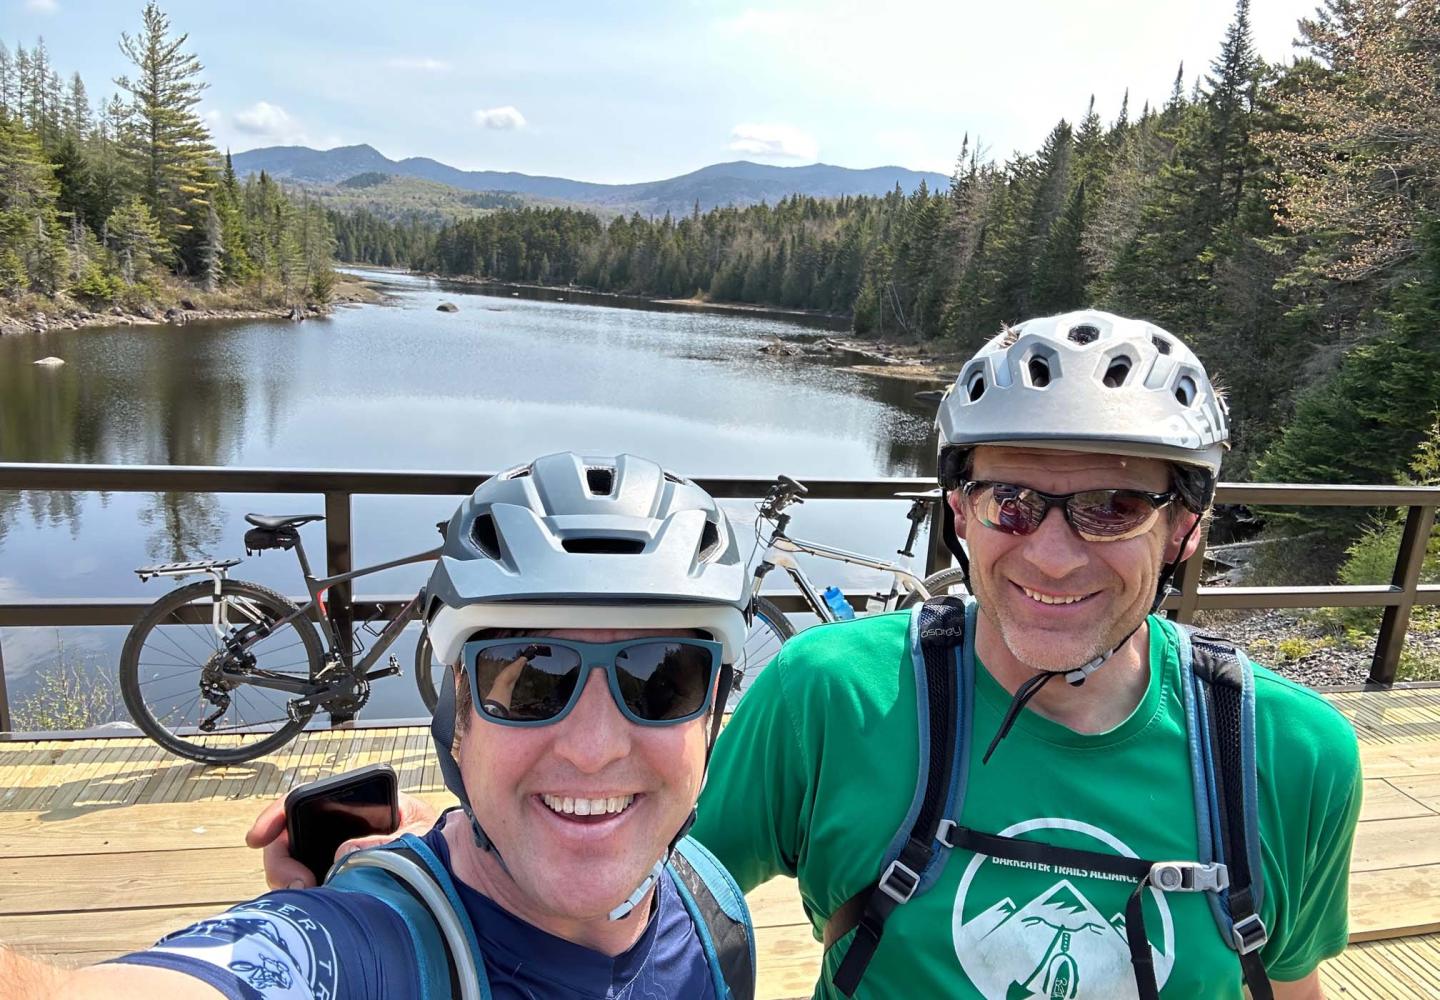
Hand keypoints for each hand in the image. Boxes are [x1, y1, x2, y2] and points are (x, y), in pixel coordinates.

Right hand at [245, 791, 441, 889]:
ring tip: (308, 892)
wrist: (455, 865)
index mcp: (353, 805)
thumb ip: (385, 839)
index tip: (260, 836)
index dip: (275, 816)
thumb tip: (345, 852)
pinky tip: (312, 903)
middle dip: (280, 859)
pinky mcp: (332, 883)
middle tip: (296, 881)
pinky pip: (303, 888)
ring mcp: (330, 857)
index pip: (303, 801)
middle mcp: (336, 830)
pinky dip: (300, 897)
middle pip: (286, 839)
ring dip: (288, 880)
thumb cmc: (436, 838)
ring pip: (289, 866)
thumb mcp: (417, 828)